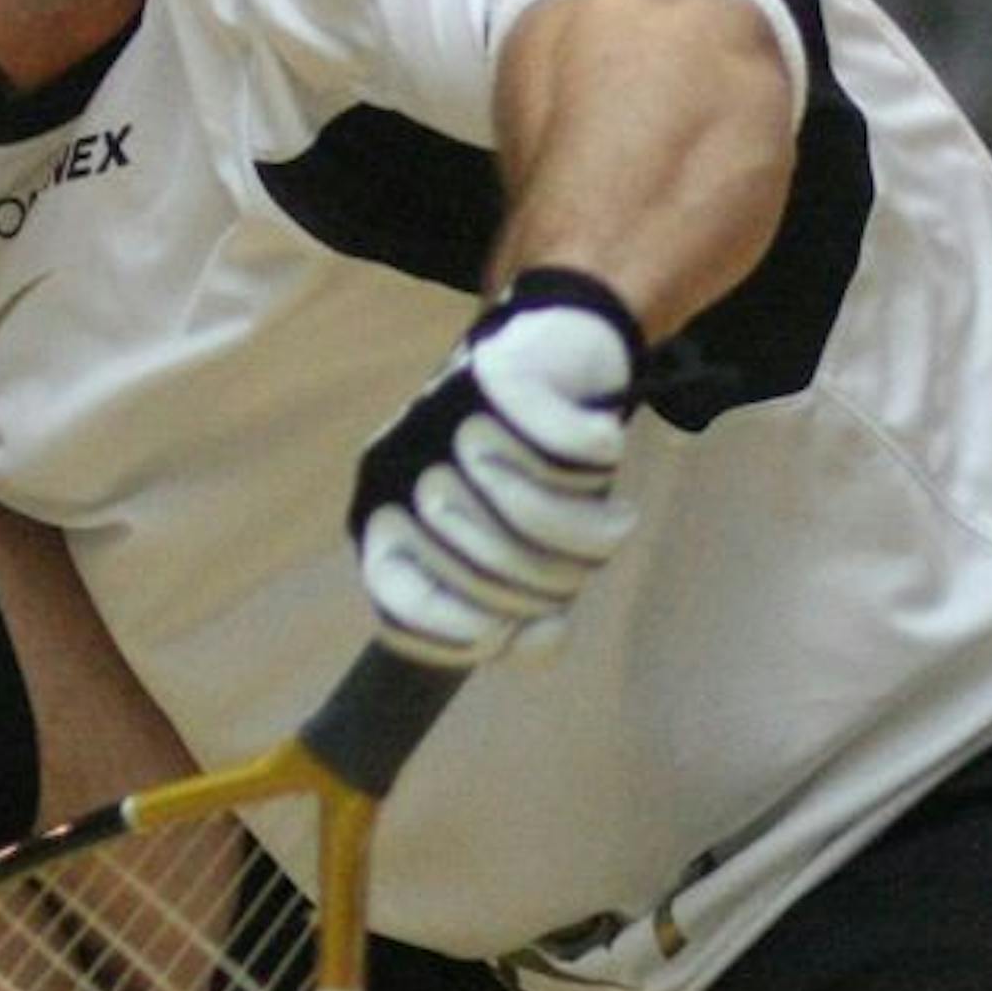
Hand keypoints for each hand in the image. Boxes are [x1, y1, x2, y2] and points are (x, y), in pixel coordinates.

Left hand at [349, 268, 646, 668]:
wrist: (559, 348)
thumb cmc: (534, 466)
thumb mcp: (529, 552)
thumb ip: (530, 614)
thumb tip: (537, 642)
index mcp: (388, 520)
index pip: (404, 606)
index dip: (463, 633)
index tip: (509, 629)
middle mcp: (402, 469)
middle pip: (488, 570)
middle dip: (552, 578)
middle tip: (577, 559)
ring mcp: (444, 418)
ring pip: (527, 511)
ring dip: (582, 519)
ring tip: (601, 507)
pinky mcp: (496, 372)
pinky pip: (565, 447)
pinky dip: (598, 452)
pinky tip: (602, 443)